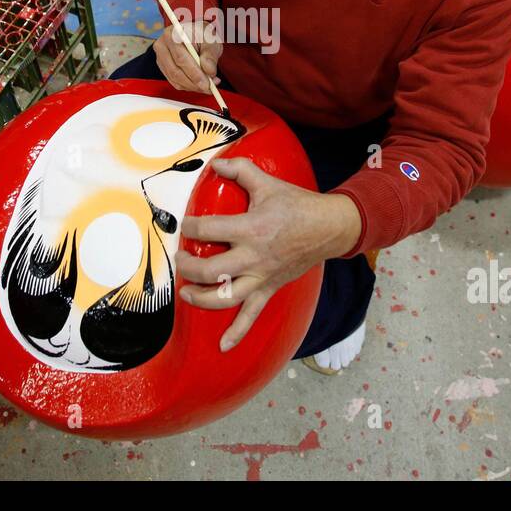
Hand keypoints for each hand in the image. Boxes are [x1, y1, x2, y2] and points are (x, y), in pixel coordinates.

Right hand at [153, 17, 223, 92]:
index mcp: (173, 34)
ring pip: (175, 79)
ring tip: (208, 85)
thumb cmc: (202, 35)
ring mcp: (161, 57)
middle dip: (194, 83)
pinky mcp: (163, 67)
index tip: (207, 83)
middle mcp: (162, 45)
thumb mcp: (210, 40)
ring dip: (192, 86)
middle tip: (209, 88)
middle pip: (175, 71)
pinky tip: (199, 84)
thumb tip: (209, 71)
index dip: (194, 73)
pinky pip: (175, 82)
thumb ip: (210, 54)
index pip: (181, 58)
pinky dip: (188, 86)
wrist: (195, 35)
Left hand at [176, 157, 362, 351]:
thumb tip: (217, 164)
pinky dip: (237, 333)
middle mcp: (253, 257)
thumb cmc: (298, 206)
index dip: (190, 226)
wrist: (329, 228)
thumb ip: (241, 170)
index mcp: (251, 228)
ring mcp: (261, 277)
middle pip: (210, 270)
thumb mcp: (268, 183)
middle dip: (189, 266)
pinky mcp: (269, 289)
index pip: (208, 230)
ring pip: (225, 297)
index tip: (185, 224)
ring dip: (201, 297)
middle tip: (181, 260)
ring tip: (187, 292)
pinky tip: (223, 346)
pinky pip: (251, 315)